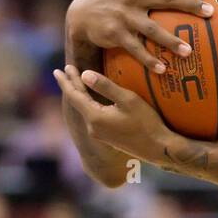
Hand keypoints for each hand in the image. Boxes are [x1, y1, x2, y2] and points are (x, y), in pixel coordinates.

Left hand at [54, 66, 173, 162]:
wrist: (158, 148)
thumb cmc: (146, 122)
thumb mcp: (127, 99)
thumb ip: (105, 86)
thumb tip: (84, 74)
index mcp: (95, 117)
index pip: (75, 95)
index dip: (67, 80)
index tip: (60, 69)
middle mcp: (92, 128)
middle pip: (77, 102)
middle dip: (70, 86)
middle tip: (61, 72)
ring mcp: (99, 134)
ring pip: (84, 109)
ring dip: (79, 94)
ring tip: (74, 82)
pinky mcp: (106, 137)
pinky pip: (91, 116)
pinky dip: (87, 103)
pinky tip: (89, 99)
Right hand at [66, 0, 214, 74]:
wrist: (81, 13)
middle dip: (189, 5)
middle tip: (210, 12)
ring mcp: (124, 16)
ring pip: (151, 28)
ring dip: (171, 40)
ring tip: (189, 52)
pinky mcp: (115, 34)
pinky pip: (135, 49)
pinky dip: (148, 59)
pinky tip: (163, 70)